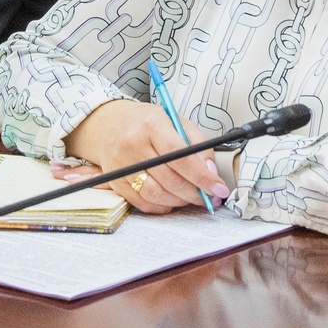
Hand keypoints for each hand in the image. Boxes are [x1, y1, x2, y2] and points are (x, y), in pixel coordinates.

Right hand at [62, 98, 226, 214]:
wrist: (108, 124)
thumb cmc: (147, 122)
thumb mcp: (175, 120)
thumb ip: (197, 144)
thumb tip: (210, 171)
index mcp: (152, 124)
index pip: (180, 155)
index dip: (202, 176)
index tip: (218, 188)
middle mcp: (133, 144)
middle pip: (169, 179)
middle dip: (195, 193)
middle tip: (209, 196)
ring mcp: (121, 165)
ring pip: (155, 194)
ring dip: (179, 201)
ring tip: (191, 197)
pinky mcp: (115, 181)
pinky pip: (142, 203)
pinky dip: (162, 206)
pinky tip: (172, 199)